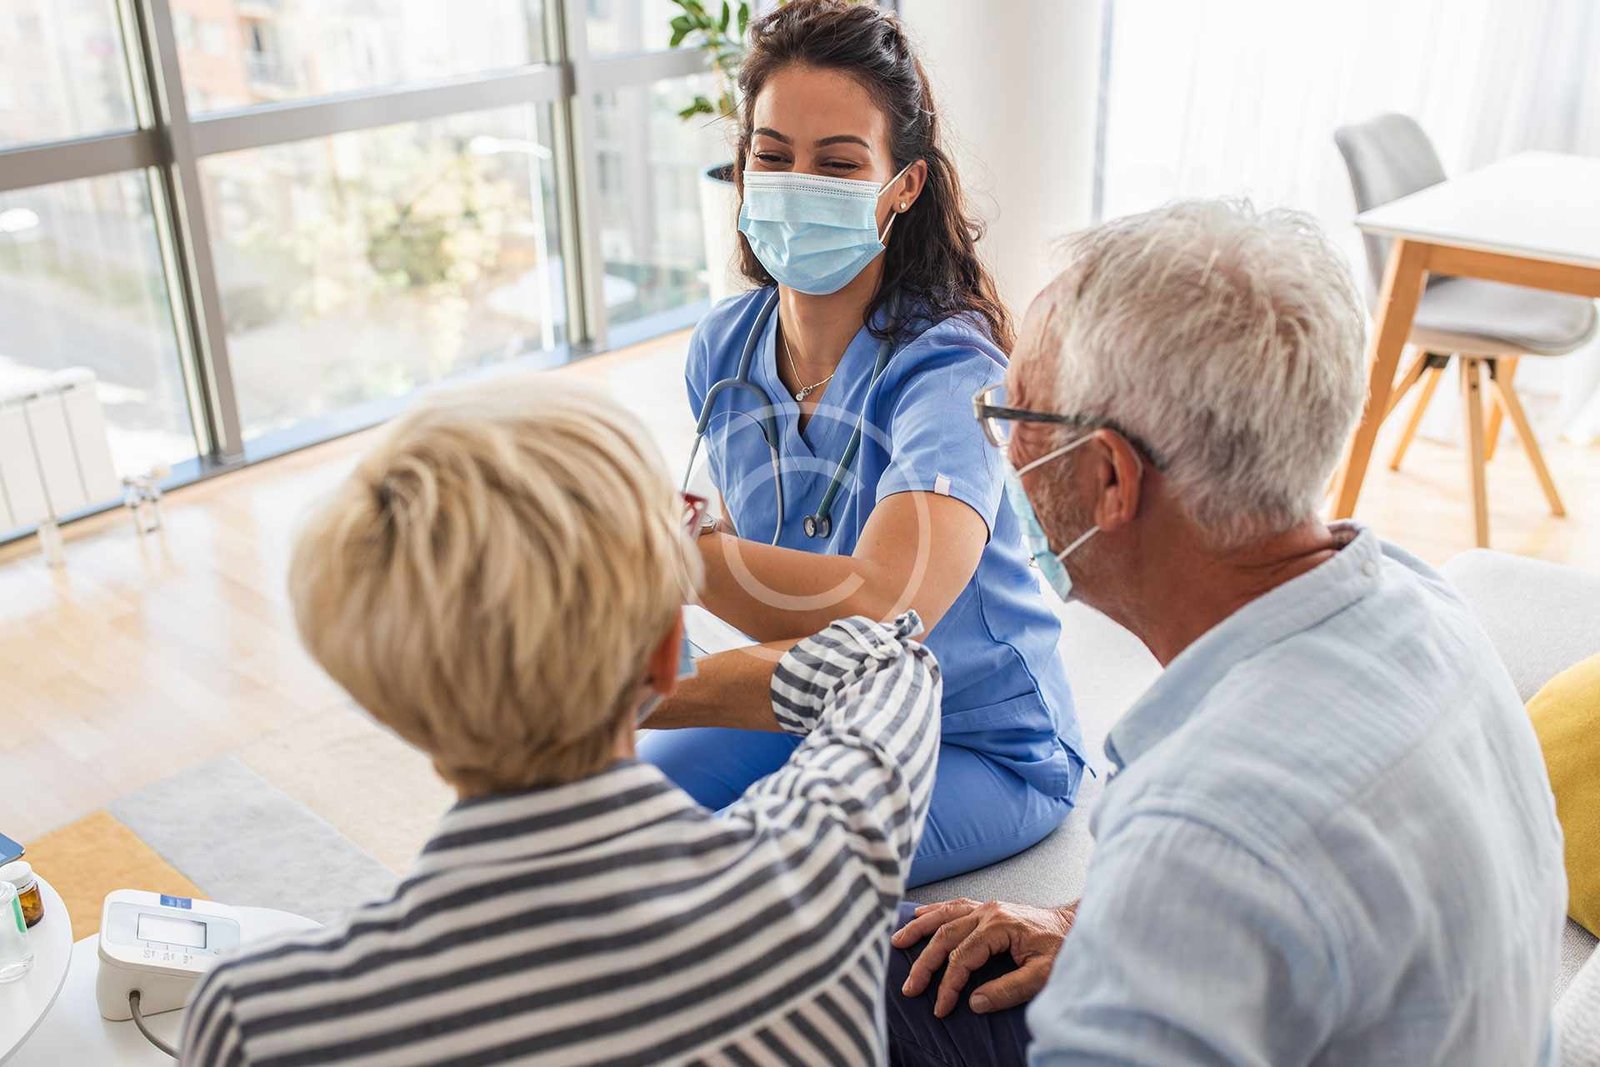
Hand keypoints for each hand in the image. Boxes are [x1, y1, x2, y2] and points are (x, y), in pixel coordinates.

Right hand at [892, 897, 1076, 1016]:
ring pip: (943, 915)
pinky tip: (918, 913)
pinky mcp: (989, 907)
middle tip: (909, 987)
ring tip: (896, 942)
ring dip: (918, 929)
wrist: (1076, 924)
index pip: (962, 958)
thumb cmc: (1061, 949)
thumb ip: (1008, 990)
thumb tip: (973, 1003)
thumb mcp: (1041, 975)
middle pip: (945, 936)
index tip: (940, 1008)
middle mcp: (987, 911)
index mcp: (998, 926)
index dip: (948, 985)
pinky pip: (954, 905)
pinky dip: (934, 910)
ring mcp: (986, 906)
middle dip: (924, 963)